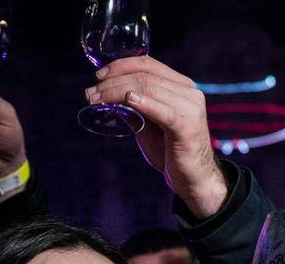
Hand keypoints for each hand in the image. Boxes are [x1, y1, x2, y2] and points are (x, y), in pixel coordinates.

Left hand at [87, 55, 226, 219]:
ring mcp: (190, 108)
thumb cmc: (171, 152)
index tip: (98, 76)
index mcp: (182, 87)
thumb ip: (133, 108)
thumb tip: (106, 95)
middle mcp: (189, 92)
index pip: (148, 64)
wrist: (194, 179)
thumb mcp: (148, 125)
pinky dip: (143, 103)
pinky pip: (162, 110)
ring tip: (96, 99)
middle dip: (112, 82)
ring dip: (116, 92)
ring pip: (148, 88)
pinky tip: (127, 100)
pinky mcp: (187, 127)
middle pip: (144, 76)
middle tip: (90, 93)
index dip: (120, 65)